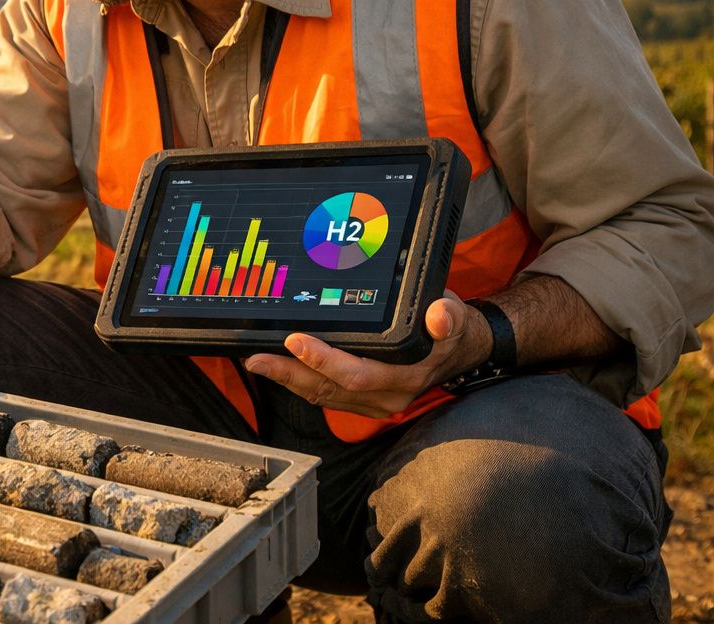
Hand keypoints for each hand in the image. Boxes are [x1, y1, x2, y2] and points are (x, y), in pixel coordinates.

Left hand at [242, 290, 487, 417]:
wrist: (461, 353)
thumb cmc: (450, 331)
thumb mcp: (456, 317)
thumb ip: (448, 316)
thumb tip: (438, 315)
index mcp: (406, 374)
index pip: (357, 373)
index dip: (324, 360)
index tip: (296, 340)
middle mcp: (388, 395)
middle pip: (330, 389)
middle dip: (291, 373)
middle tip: (258, 358)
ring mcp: (374, 401)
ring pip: (324, 395)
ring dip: (288, 380)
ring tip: (257, 363)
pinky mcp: (363, 400)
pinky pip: (326, 395)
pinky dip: (300, 383)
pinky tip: (278, 369)